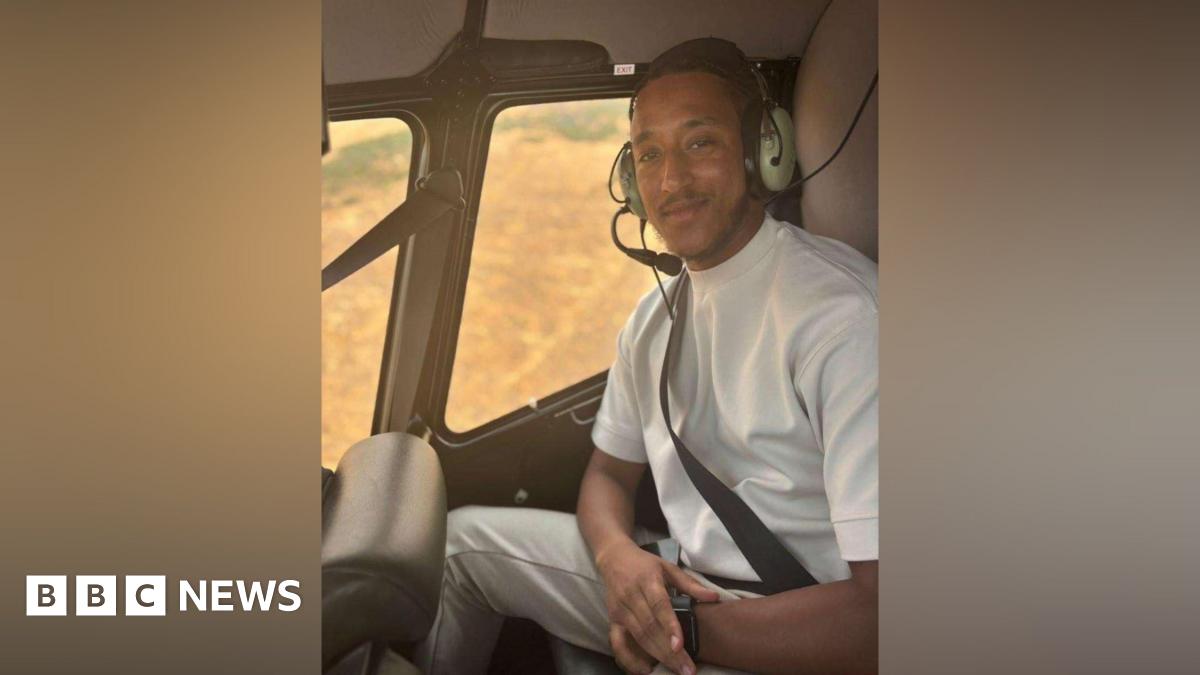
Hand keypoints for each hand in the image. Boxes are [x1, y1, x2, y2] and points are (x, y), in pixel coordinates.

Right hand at [595, 540, 719, 673]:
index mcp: (647, 580)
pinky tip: (645, 670)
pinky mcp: (612, 619)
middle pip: (650, 627)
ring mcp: (620, 609)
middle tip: (687, 669)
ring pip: (639, 637)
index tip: (679, 645)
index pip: (659, 605)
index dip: (669, 626)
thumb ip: (690, 584)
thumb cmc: (645, 564)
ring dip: (658, 656)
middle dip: (669, 651)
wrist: (613, 558)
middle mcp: (631, 596)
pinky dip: (630, 659)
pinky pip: (618, 643)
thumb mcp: (668, 568)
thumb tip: (714, 597)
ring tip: (676, 670)